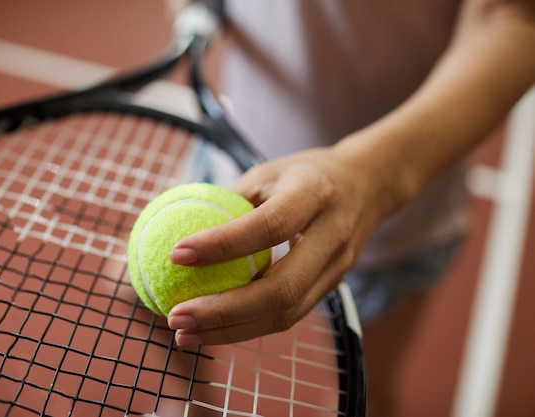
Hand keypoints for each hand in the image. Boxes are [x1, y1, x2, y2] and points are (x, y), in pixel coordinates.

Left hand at [167, 144, 390, 345]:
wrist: (370, 185)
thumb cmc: (305, 175)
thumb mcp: (267, 173)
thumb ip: (229, 201)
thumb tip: (171, 226)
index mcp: (314, 194)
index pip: (269, 225)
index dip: (222, 244)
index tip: (175, 255)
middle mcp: (332, 235)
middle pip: (281, 289)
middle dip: (223, 311)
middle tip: (175, 317)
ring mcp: (338, 267)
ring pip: (286, 313)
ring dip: (230, 330)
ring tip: (185, 333)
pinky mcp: (333, 286)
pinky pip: (288, 315)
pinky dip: (247, 327)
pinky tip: (213, 328)